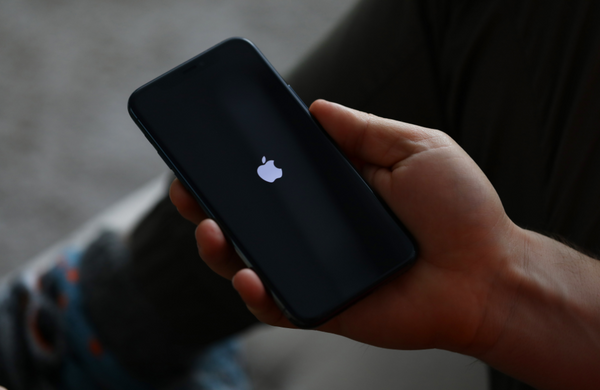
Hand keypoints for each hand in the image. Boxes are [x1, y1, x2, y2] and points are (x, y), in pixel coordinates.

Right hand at [170, 99, 519, 353]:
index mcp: (335, 191)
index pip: (275, 175)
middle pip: (251, 218)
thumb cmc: (460, 210)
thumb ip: (363, 130)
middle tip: (185, 186)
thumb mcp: (416, 148)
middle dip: (209, 202)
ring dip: (219, 246)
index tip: (209, 146)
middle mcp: (318, 231)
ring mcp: (318, 270)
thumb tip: (315, 108)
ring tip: (208, 226)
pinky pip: (278, 306)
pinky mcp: (324, 308)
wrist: (488, 275)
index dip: (240, 162)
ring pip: (252, 261)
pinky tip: (249, 274)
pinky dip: (257, 294)